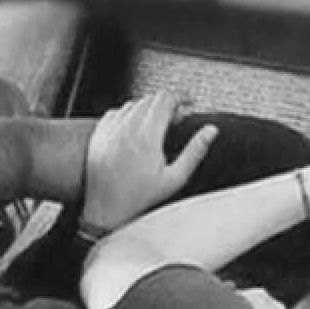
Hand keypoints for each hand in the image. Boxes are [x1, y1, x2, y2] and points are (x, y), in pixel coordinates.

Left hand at [81, 92, 217, 231]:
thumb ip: (195, 151)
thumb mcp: (175, 178)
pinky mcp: (99, 135)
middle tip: (175, 122)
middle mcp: (126, 129)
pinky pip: (115, 112)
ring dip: (147, 110)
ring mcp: (110, 130)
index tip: (188, 103)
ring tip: (156, 129)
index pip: (165, 99)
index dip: (180, 98)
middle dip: (166, 105)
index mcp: (147, 136)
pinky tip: (134, 132)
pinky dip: (128, 116)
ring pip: (132, 104)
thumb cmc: (140, 198)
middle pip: (150, 99)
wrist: (106, 210)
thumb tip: (210, 131)